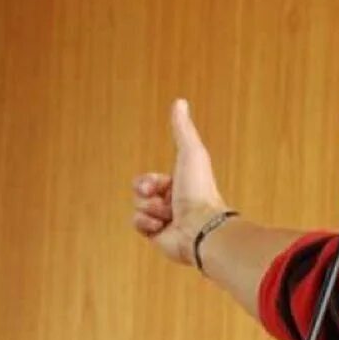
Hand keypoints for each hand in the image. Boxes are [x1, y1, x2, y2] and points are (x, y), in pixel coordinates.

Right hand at [132, 99, 227, 264]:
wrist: (200, 227)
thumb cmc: (199, 190)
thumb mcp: (190, 153)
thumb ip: (183, 130)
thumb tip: (180, 102)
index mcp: (181, 185)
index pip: (150, 179)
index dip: (148, 180)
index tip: (159, 184)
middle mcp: (174, 203)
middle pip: (140, 192)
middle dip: (145, 193)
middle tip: (160, 199)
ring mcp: (166, 221)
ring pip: (138, 208)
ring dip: (150, 209)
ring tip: (168, 215)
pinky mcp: (159, 237)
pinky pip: (138, 225)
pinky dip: (147, 225)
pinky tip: (162, 228)